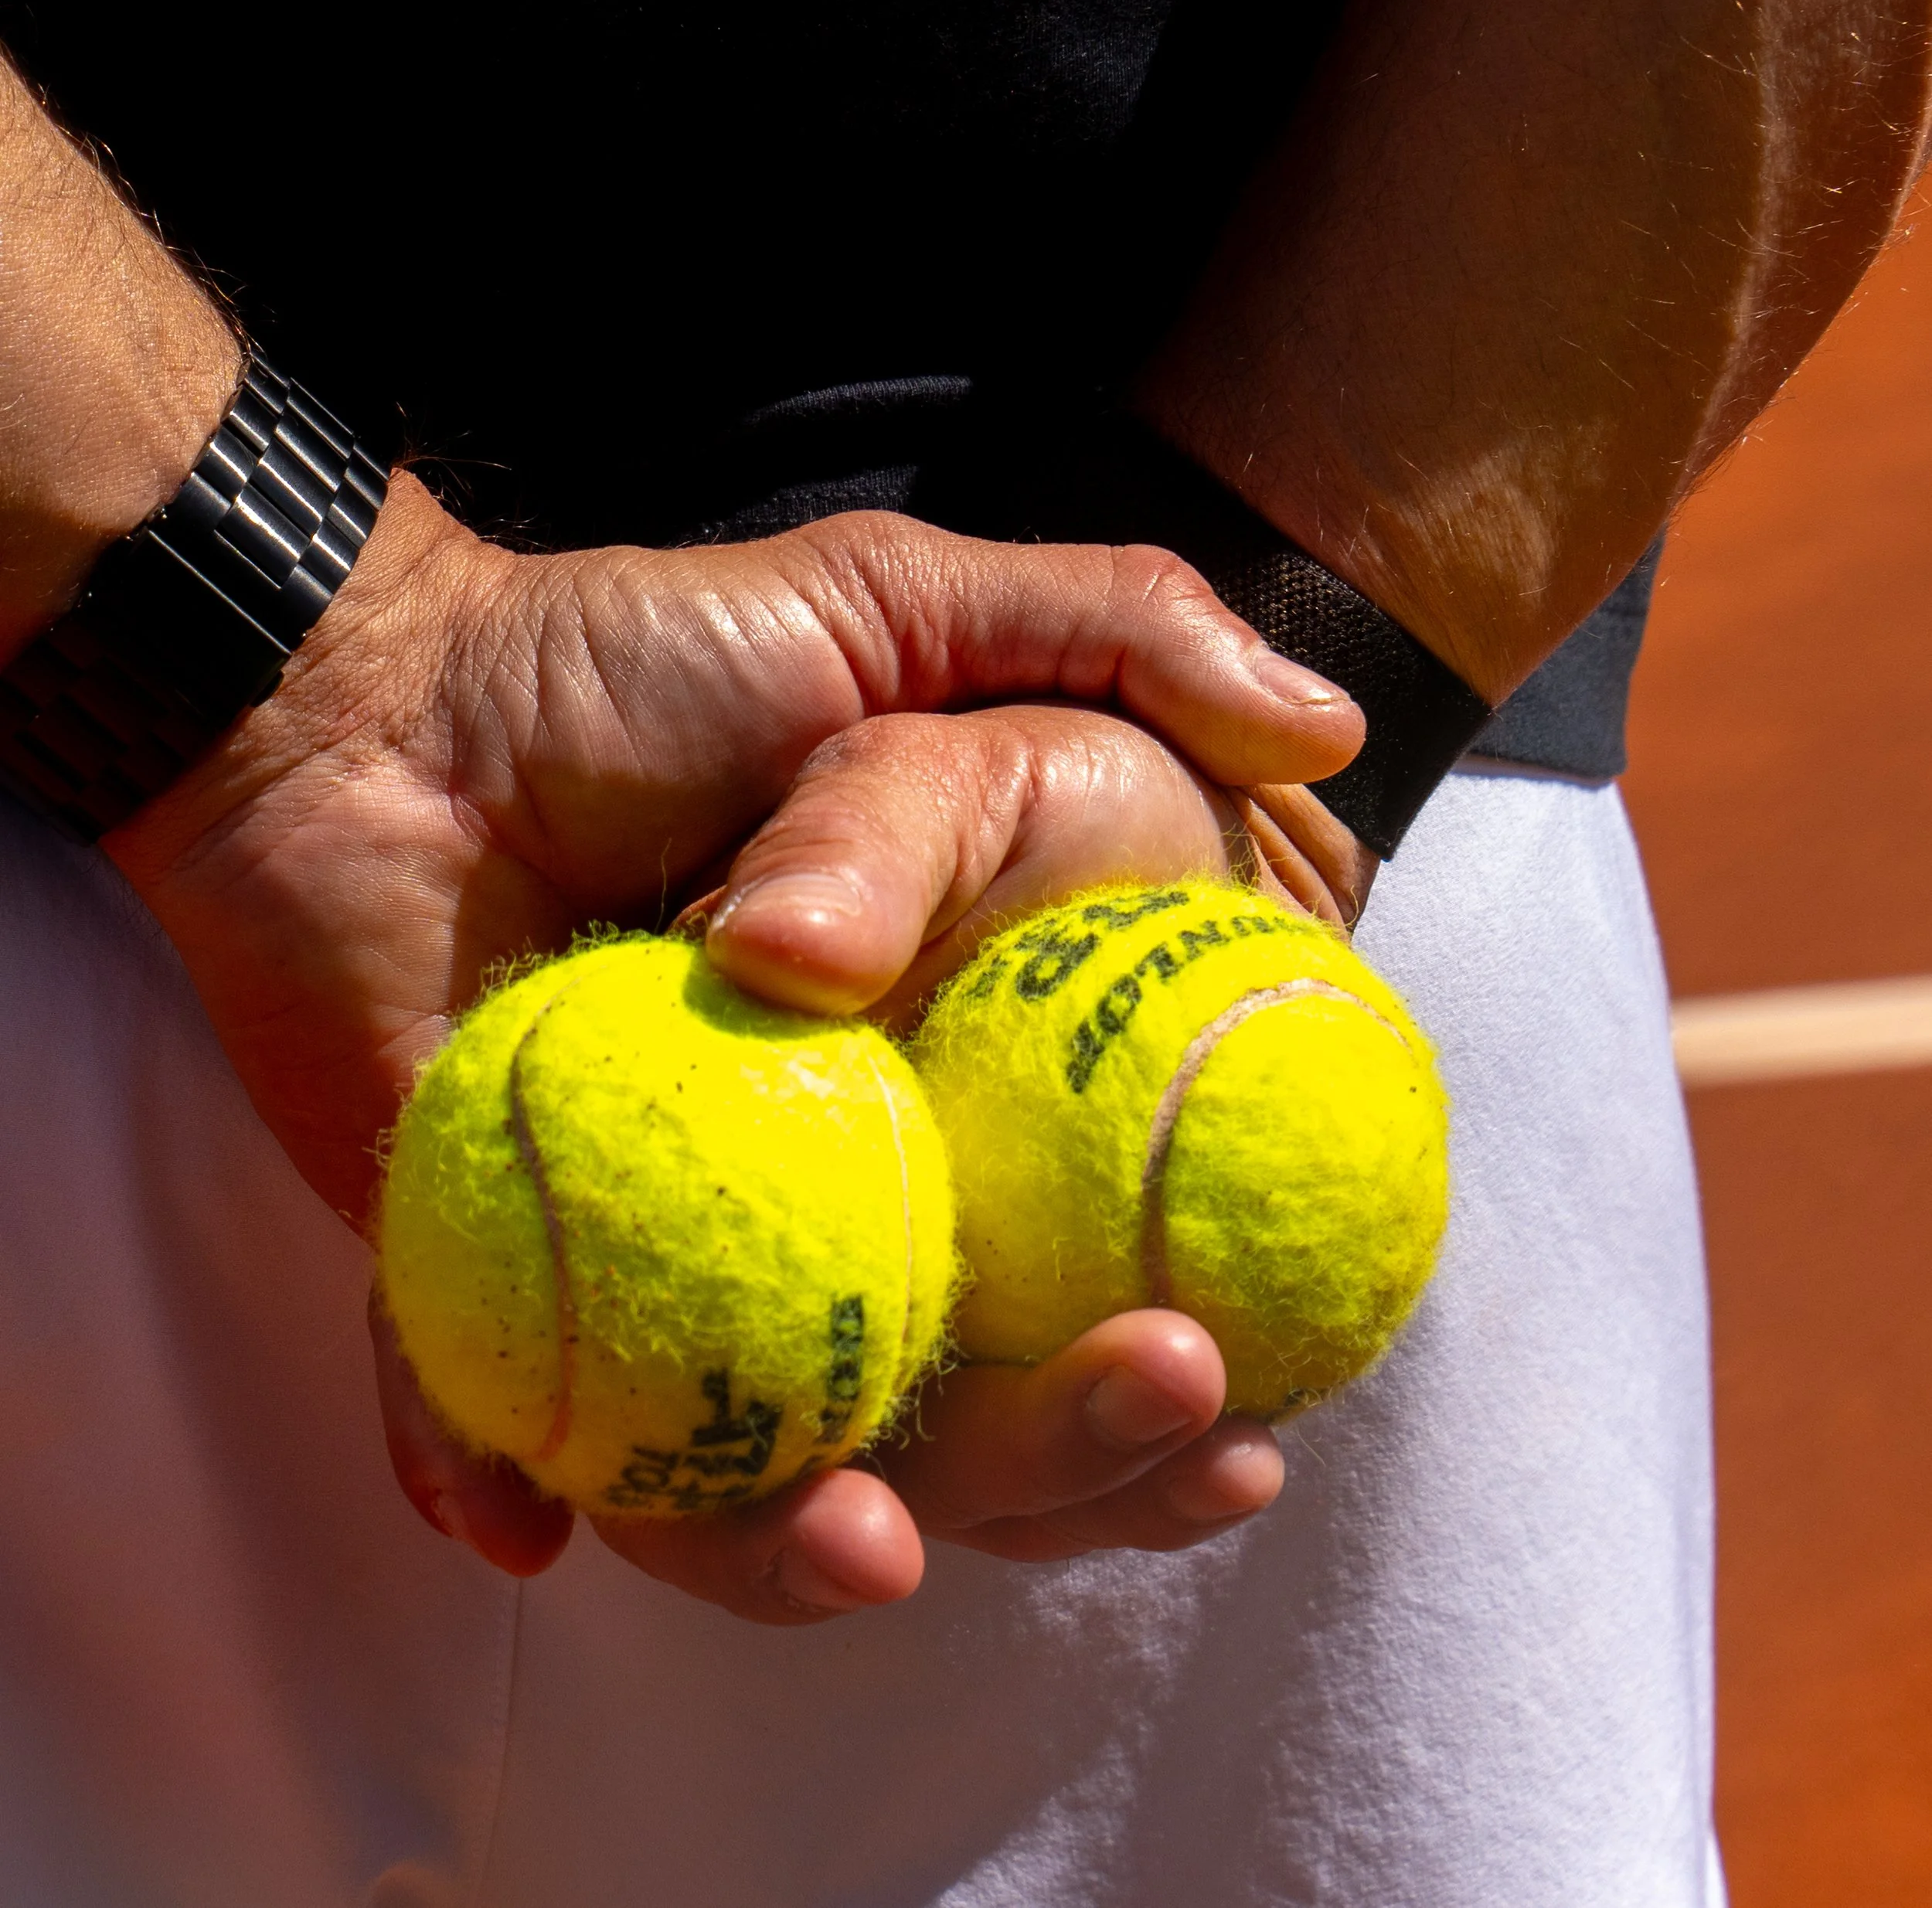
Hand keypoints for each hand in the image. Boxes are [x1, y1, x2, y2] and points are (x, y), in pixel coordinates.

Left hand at [106, 474, 1359, 1615]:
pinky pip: (499, 1430)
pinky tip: (527, 1521)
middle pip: (959, 1412)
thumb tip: (1323, 732)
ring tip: (868, 1540)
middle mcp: (823, 1203)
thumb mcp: (892, 607)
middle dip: (1068, 1469)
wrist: (382, 696)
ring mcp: (659, 1257)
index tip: (1246, 1385)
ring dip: (804, 1553)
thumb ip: (1116, 630)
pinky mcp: (484, 1292)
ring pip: (747, 1474)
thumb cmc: (643, 657)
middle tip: (1147, 1409)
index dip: (1178, 1367)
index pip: (1092, 1274)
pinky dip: (511, 1489)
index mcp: (943, 1097)